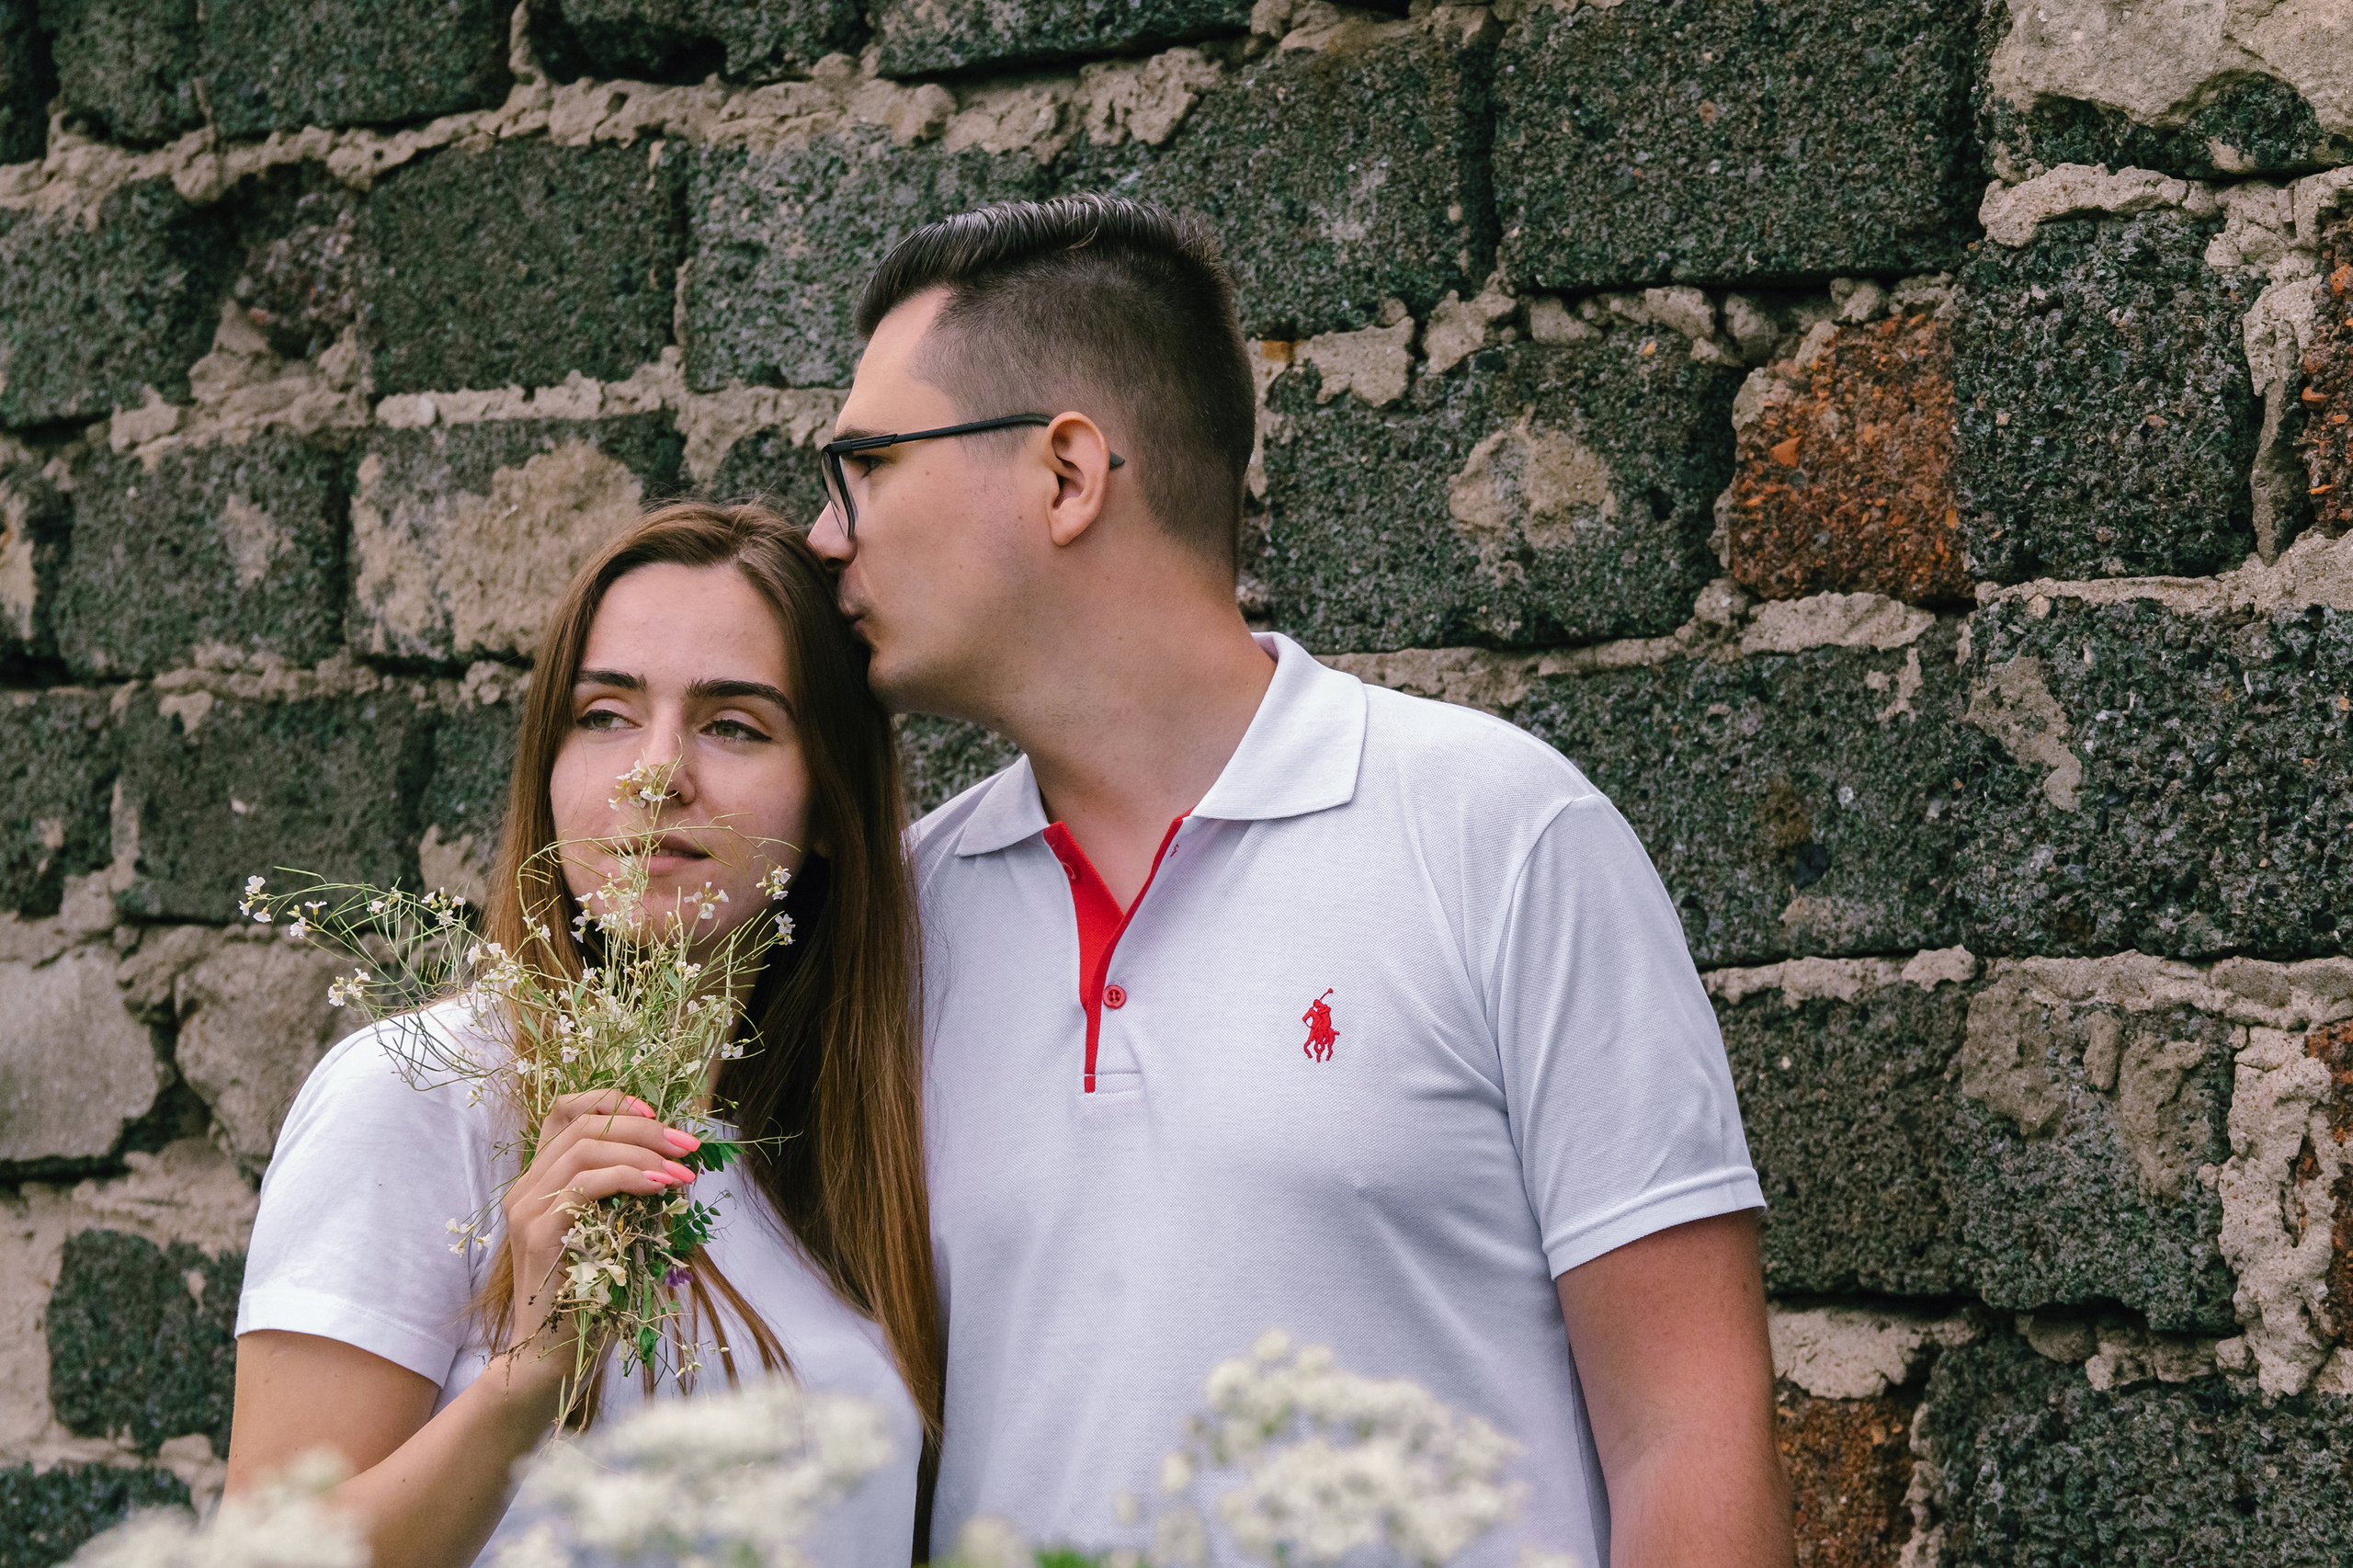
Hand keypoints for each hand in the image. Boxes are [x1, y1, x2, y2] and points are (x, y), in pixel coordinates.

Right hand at [498, 1091, 701, 1386]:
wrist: (549, 1357)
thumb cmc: (591, 1296)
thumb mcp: (614, 1231)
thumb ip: (628, 1193)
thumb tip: (679, 1162)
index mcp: (541, 1180)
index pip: (563, 1113)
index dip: (609, 1100)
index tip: (655, 1111)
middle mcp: (526, 1188)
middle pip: (584, 1126)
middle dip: (645, 1128)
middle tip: (689, 1145)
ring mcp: (527, 1209)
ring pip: (584, 1148)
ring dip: (643, 1151)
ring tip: (682, 1171)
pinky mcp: (537, 1233)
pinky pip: (585, 1185)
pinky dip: (628, 1177)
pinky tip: (659, 1187)